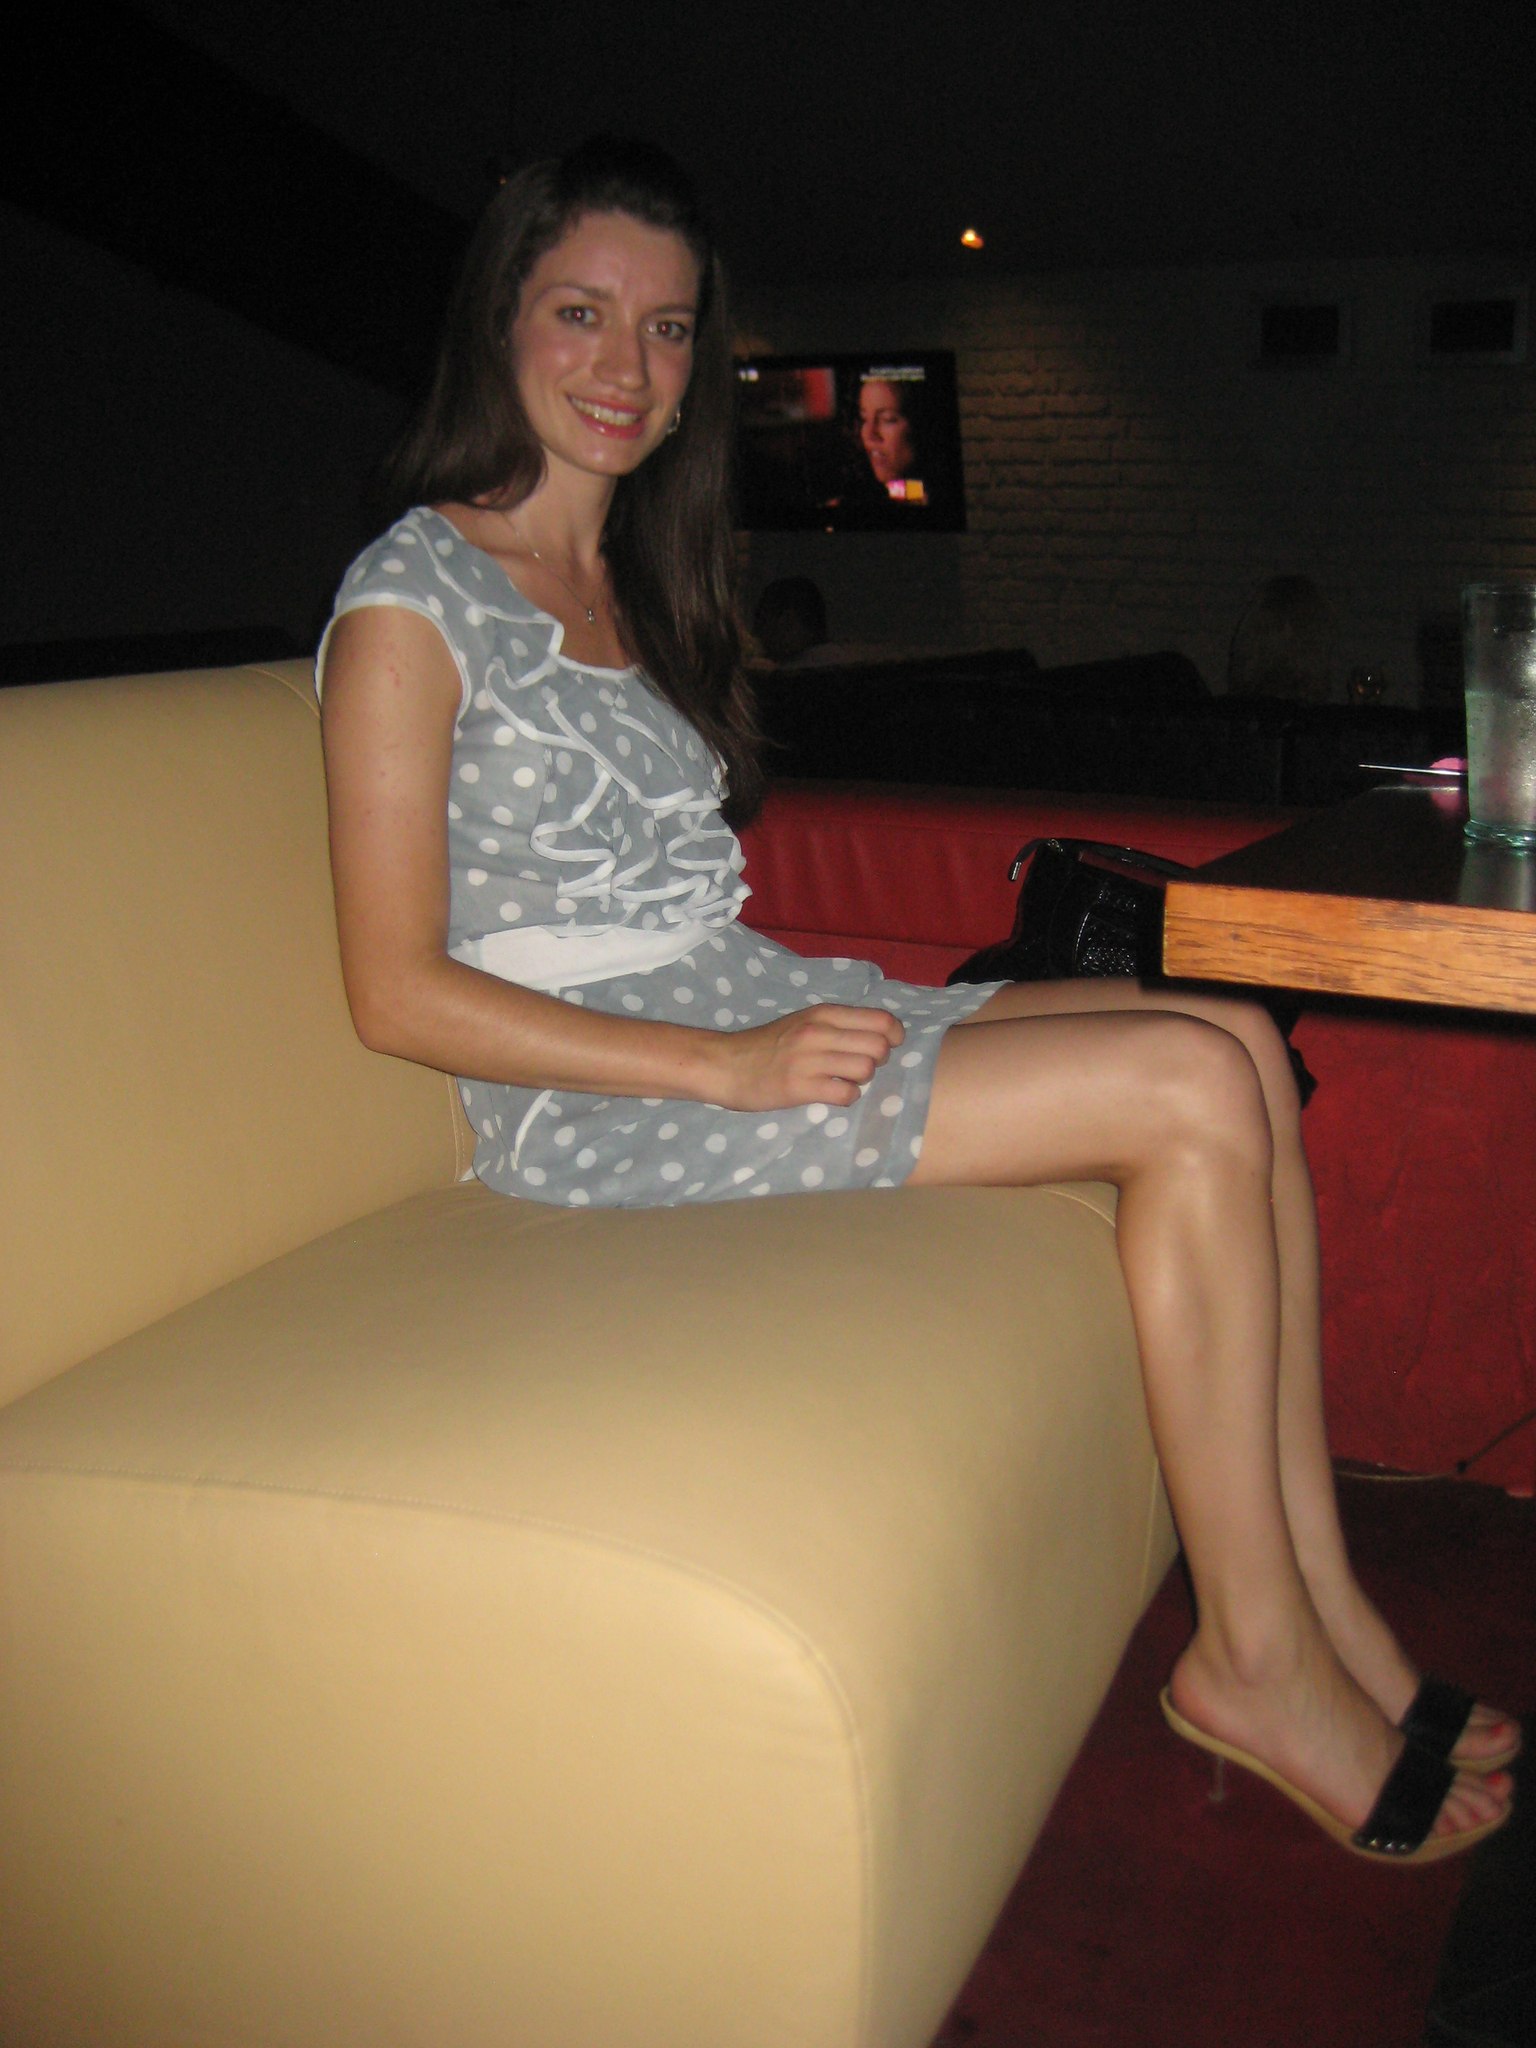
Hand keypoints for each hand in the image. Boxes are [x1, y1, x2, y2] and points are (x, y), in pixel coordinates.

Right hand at [705, 1004, 903, 1111]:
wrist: (725, 1065)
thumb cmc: (767, 1045)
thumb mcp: (803, 1022)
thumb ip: (837, 1025)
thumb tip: (879, 1035)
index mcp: (823, 1014)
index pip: (880, 1019)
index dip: (893, 1035)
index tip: (885, 1045)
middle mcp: (819, 1033)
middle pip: (879, 1046)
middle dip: (878, 1060)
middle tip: (859, 1066)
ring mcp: (810, 1060)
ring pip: (866, 1070)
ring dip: (861, 1080)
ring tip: (844, 1080)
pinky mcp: (800, 1087)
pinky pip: (846, 1094)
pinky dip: (846, 1097)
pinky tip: (832, 1094)